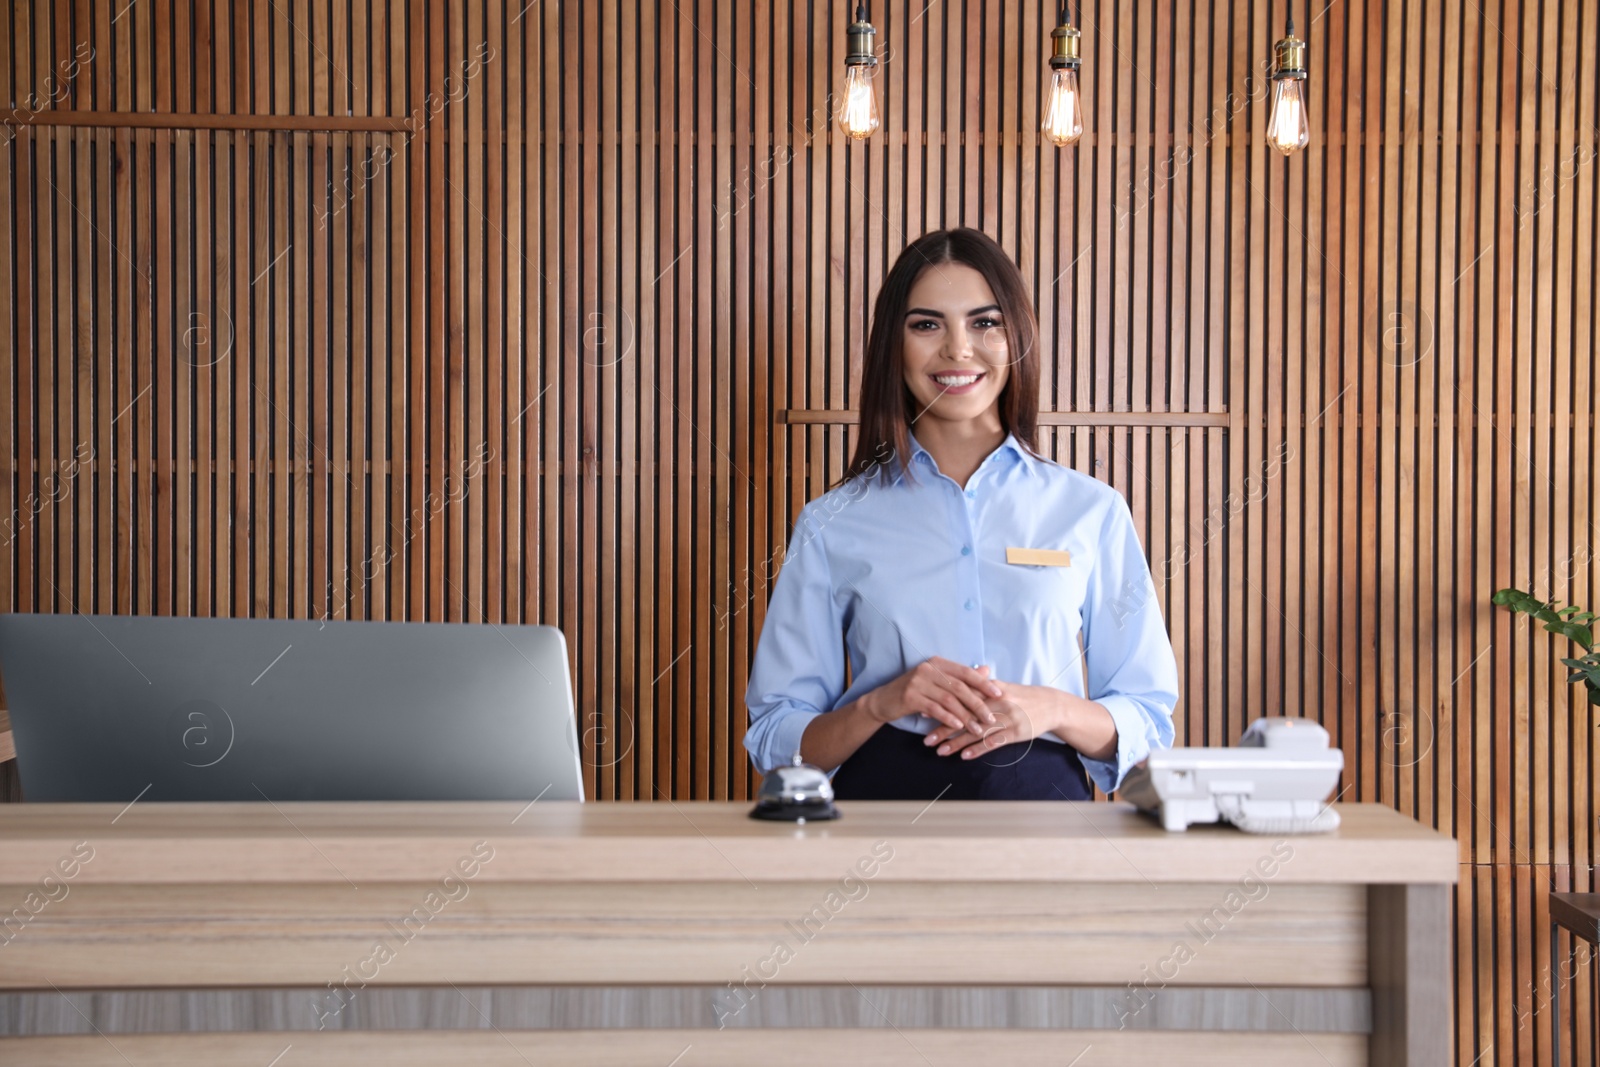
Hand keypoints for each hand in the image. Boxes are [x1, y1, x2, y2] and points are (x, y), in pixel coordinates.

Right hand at [864, 657, 1002, 735]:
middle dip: (977, 704)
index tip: (999, 695)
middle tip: (990, 718)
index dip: (983, 683)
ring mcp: (918, 681)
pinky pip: (935, 708)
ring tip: (977, 729)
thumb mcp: (938, 682)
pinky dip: (948, 718)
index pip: (966, 672)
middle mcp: (928, 669)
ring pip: (949, 700)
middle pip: (959, 687)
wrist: (884, 700)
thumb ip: (961, 678)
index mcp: (938, 663)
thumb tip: (987, 670)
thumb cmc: (915, 692)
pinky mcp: (910, 696)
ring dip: (965, 716)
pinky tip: (958, 727)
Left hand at [923, 680, 1065, 758]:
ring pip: (976, 732)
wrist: (1051, 705)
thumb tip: (957, 686)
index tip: (923, 713)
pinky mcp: (1015, 732)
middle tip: (926, 739)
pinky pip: (993, 742)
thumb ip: (981, 687)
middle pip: (964, 717)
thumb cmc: (1023, 696)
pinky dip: (978, 749)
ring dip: (956, 743)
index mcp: (990, 689)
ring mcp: (1006, 719)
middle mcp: (996, 703)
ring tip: (940, 751)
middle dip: (944, 728)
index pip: (960, 698)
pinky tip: (964, 756)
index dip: (941, 706)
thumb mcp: (1002, 687)